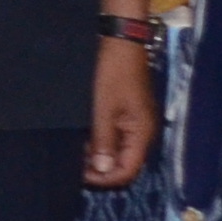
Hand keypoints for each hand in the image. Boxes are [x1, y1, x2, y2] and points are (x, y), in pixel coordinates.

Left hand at [85, 35, 157, 187]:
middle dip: (102, 169)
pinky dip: (103, 143)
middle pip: (126, 164)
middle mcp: (144, 133)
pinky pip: (119, 138)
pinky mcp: (130, 115)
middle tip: (76, 165)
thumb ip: (104, 141)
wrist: (122, 42)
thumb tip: (103, 171)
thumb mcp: (103, 108)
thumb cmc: (113, 73)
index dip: (106, 178)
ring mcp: (138, 123)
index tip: (81, 175)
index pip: (128, 171)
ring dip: (101, 156)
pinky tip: (87, 139)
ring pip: (121, 152)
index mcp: (143, 133)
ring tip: (78, 153)